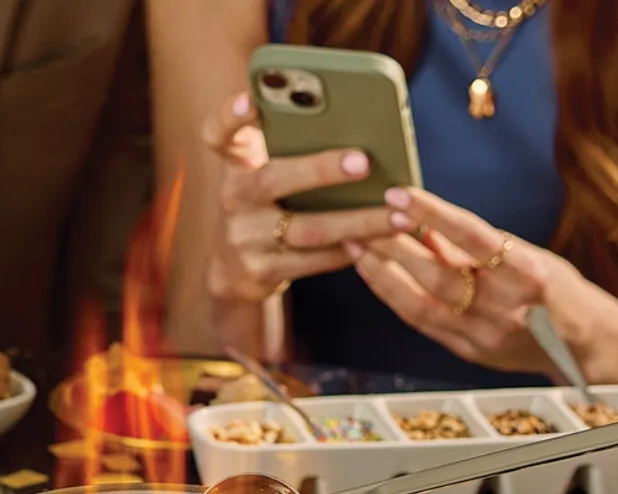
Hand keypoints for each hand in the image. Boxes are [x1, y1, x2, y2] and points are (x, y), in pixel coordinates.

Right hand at [203, 92, 405, 302]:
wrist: (233, 271)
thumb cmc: (265, 205)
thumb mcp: (262, 172)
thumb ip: (290, 146)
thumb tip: (360, 123)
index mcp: (235, 164)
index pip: (217, 135)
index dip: (229, 117)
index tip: (249, 98)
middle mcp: (233, 198)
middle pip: (272, 178)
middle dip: (320, 169)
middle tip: (364, 162)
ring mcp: (244, 238)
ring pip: (308, 229)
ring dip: (358, 221)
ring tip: (399, 215)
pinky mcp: (261, 271)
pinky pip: (315, 261)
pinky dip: (350, 251)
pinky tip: (380, 242)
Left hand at [347, 188, 589, 374]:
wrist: (586, 346)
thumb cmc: (556, 290)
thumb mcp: (527, 256)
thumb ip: (474, 246)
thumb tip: (422, 222)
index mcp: (529, 273)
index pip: (473, 237)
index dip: (433, 215)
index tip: (398, 194)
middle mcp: (507, 307)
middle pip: (437, 275)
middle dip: (393, 247)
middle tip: (361, 221)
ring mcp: (485, 335)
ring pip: (420, 304)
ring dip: (382, 274)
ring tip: (356, 247)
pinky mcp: (470, 352)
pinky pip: (422, 322)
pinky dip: (395, 297)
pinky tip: (375, 276)